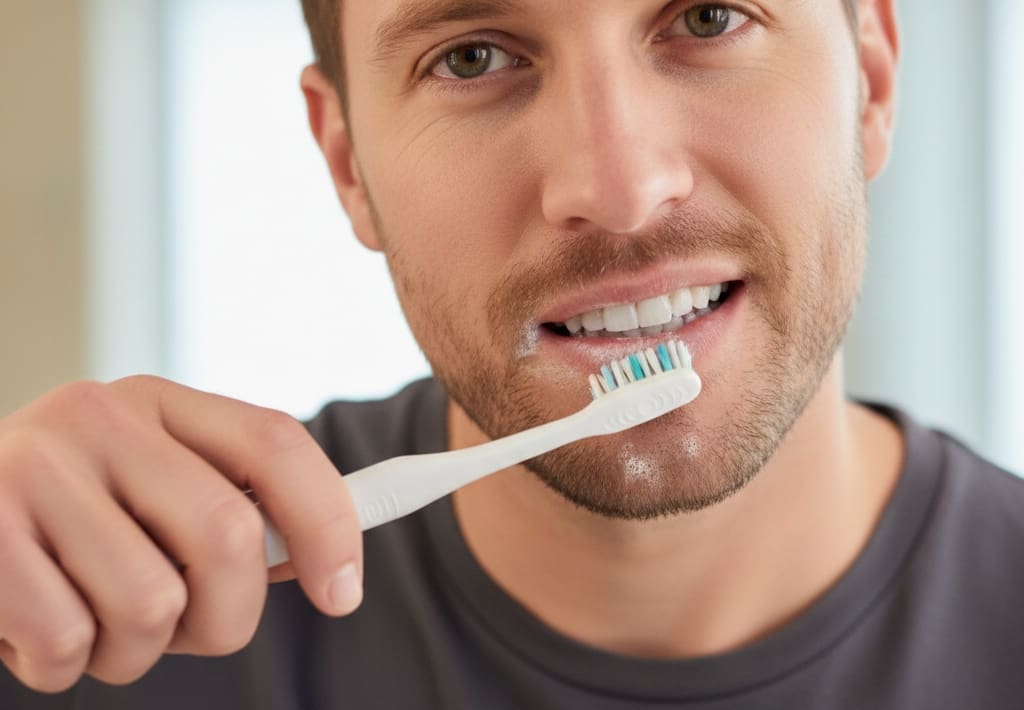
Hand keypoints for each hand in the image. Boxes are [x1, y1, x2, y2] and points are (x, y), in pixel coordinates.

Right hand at [0, 376, 362, 691]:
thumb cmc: (72, 517)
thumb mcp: (154, 490)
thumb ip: (233, 514)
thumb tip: (324, 564)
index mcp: (160, 402)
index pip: (275, 443)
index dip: (328, 522)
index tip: (342, 593)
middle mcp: (99, 417)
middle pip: (226, 535)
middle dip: (228, 616)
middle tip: (192, 631)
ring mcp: (32, 469)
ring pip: (150, 605)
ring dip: (136, 650)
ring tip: (94, 620)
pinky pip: (66, 641)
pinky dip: (65, 663)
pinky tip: (37, 624)